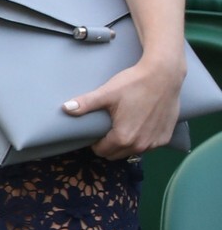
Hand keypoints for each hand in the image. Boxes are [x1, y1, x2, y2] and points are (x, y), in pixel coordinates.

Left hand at [64, 50, 185, 157]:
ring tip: (125, 125)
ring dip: (126, 144)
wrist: (164, 74)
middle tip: (110, 127)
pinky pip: (148, 146)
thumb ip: (86, 104)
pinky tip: (141, 125)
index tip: (98, 129)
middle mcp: (139, 145)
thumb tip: (64, 108)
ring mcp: (154, 143)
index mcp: (122, 138)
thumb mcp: (107, 93)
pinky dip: (142, 140)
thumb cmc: (134, 82)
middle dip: (109, 145)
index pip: (101, 151)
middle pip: (116, 154)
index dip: (96, 141)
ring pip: (132, 152)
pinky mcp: (165, 138)